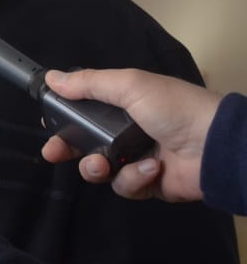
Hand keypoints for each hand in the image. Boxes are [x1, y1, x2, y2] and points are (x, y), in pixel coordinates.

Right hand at [40, 68, 220, 201]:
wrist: (214, 146)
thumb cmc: (173, 108)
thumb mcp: (129, 85)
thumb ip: (88, 83)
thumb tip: (52, 78)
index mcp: (123, 104)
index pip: (85, 111)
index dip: (65, 118)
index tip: (49, 124)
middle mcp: (127, 131)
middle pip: (85, 143)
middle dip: (67, 148)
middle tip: (54, 152)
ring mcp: (136, 158)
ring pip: (100, 168)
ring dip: (96, 166)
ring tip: (103, 163)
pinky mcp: (148, 184)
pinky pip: (125, 185)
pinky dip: (134, 178)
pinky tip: (150, 168)